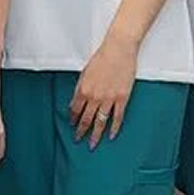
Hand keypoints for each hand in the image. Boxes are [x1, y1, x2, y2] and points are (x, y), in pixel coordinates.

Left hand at [70, 31, 138, 148]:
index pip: (75, 110)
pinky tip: (110, 136)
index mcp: (83, 89)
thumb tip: (76, 101)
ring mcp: (109, 99)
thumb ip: (80, 88)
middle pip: (86, 119)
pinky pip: (117, 118)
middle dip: (81, 131)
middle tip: (78, 140)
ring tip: (92, 144)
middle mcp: (95, 97)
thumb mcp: (84, 72)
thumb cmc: (101, 58)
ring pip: (100, 122)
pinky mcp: (122, 99)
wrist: (118, 50)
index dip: (73, 119)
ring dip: (95, 134)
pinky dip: (114, 128)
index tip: (72, 126)